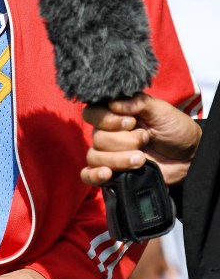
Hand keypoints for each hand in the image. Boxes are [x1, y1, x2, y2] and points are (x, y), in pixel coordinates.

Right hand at [81, 93, 200, 186]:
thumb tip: (112, 103)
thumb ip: (137, 103)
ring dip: (118, 159)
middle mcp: (109, 133)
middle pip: (97, 138)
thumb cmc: (175, 129)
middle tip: (145, 139)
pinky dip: (94, 175)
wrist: (190, 157)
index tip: (130, 122)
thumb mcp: (160, 110)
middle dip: (124, 141)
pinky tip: (107, 174)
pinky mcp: (113, 172)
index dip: (106, 119)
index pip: (92, 113)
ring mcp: (110, 154)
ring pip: (95, 157)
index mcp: (116, 114)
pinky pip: (88, 175)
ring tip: (141, 160)